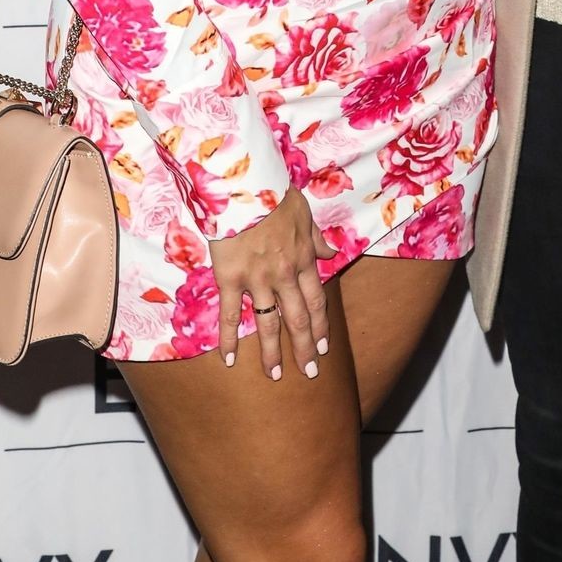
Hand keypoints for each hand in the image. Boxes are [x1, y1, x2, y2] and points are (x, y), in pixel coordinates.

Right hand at [208, 187, 330, 379]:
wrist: (245, 184)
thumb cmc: (274, 193)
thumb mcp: (304, 212)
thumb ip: (317, 238)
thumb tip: (332, 253)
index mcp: (304, 259)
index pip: (317, 301)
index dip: (321, 326)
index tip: (324, 347)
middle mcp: (284, 275)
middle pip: (298, 319)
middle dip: (305, 348)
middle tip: (309, 373)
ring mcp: (257, 280)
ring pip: (268, 324)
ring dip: (273, 353)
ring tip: (275, 376)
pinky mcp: (231, 279)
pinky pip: (231, 315)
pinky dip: (230, 339)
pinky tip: (229, 360)